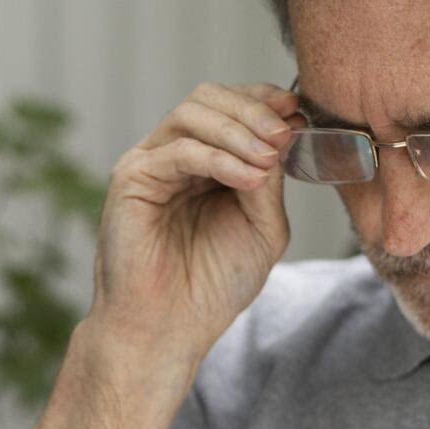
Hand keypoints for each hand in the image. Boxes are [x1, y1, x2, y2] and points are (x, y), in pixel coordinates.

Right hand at [88, 83, 303, 365]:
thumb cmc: (211, 287)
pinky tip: (247, 178)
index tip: (298, 111)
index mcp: (207, 163)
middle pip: (209, 98)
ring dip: (239, 130)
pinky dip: (219, 159)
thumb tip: (283, 132)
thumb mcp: (262, 226)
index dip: (264, 101)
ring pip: (192, 114)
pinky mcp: (131, 179)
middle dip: (253, 109)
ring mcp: (150, 164)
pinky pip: (179, 151)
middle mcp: (175, 156)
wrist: (167, 330)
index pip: (232, 107)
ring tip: (268, 157)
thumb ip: (270, 180)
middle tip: (284, 132)